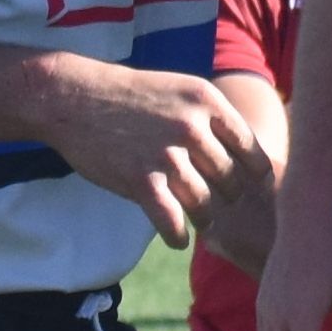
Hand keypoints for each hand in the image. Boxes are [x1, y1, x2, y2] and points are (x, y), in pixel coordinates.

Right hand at [41, 61, 263, 244]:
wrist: (76, 98)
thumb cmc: (131, 95)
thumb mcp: (180, 90)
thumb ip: (209, 117)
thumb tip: (240, 148)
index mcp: (207, 101)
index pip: (249, 146)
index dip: (255, 172)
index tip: (255, 187)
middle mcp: (192, 127)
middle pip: (228, 177)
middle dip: (228, 196)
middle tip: (223, 206)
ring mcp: (166, 154)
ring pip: (204, 202)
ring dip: (205, 218)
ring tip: (202, 223)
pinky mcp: (140, 179)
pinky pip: (171, 220)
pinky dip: (177, 235)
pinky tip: (178, 239)